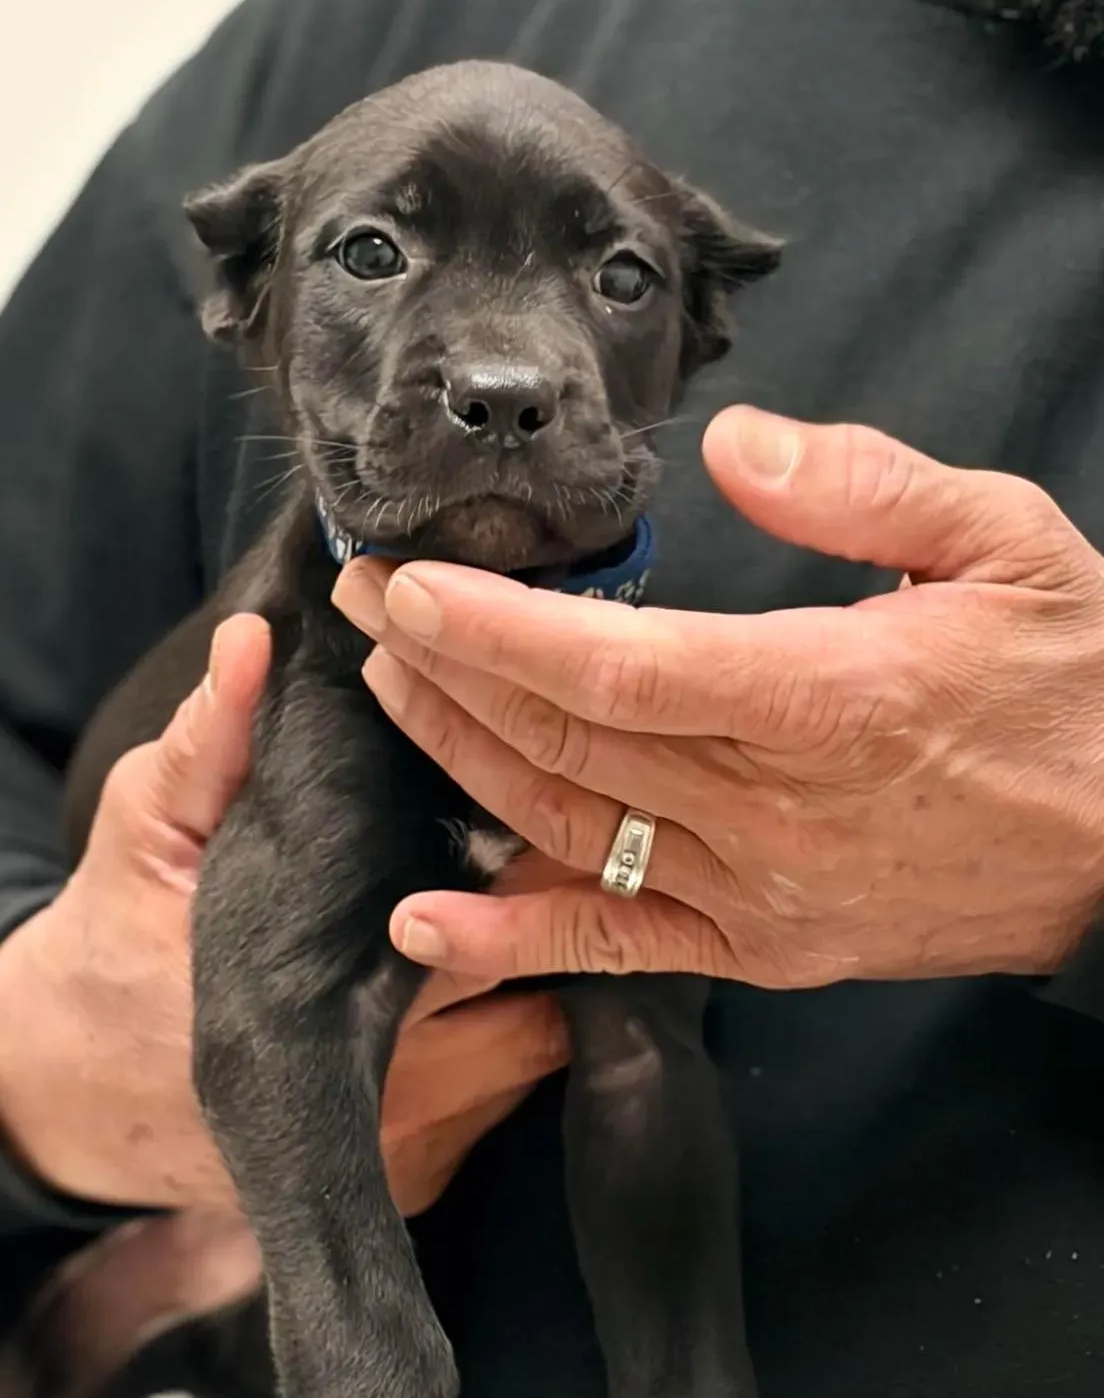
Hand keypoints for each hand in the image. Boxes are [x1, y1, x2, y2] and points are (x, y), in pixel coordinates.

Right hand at [0, 613, 567, 1226]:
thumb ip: (207, 742)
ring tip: (507, 918)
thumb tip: (254, 642)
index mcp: (306, 997)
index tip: (533, 805)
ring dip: (531, 984)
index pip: (469, 924)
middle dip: (538, 921)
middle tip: (545, 850)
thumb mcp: (142, 824)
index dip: (516, 862)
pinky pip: (506, 1105)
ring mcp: (399, 1148)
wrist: (70, 1089)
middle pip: (525, 990)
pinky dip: (502, 1048)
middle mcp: (369, 1093)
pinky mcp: (410, 1180)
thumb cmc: (112, 939)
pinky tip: (470, 998)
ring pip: (534, 1052)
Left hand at [331, 407, 1103, 985]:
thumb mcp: (1008, 545)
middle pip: (561, 739)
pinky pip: (613, 948)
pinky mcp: (756, 949)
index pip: (614, 665)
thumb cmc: (1078, 691)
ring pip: (565, 828)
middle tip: (365, 606)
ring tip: (387, 692)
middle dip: (443, 669)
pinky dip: (510, 943)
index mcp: (821, 698)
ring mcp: (753, 894)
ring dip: (458, 760)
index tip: (404, 584)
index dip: (491, 630)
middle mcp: (768, 810)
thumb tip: (734, 448)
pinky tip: (421, 923)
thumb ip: (864, 488)